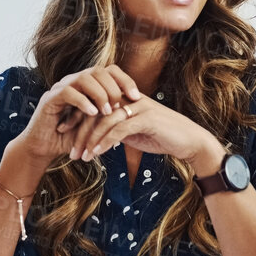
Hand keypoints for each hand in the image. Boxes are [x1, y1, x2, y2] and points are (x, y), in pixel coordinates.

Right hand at [9, 66, 142, 163]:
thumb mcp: (96, 124)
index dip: (125, 80)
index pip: (109, 71)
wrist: (44, 148)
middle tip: (120, 106)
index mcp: (86, 85)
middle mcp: (73, 81)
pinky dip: (82, 102)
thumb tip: (136, 111)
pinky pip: (68, 92)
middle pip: (98, 70)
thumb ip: (111, 114)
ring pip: (84, 78)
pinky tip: (92, 114)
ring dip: (99, 94)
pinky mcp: (50, 98)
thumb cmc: (71, 138)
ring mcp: (61, 88)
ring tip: (107, 111)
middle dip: (113, 87)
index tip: (137, 97)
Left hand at [67, 93, 223, 169]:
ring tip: (80, 157)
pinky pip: (119, 130)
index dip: (77, 118)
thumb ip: (117, 129)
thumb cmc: (164, 137)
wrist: (191, 141)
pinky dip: (105, 142)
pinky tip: (96, 154)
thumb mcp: (136, 132)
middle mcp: (130, 98)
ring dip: (89, 140)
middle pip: (95, 111)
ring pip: (104, 121)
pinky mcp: (146, 119)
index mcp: (125, 98)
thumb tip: (98, 137)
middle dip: (79, 132)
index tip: (64, 134)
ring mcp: (139, 107)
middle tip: (70, 151)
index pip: (94, 104)